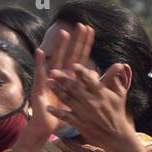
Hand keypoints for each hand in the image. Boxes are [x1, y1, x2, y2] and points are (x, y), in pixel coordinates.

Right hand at [27, 24, 91, 139]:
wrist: (49, 126)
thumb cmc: (66, 114)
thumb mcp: (86, 98)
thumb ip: (100, 83)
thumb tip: (111, 70)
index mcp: (72, 77)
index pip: (80, 57)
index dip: (85, 44)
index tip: (90, 29)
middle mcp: (61, 75)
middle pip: (70, 55)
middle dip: (76, 41)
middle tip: (81, 25)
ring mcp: (50, 79)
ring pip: (56, 60)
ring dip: (60, 47)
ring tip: (64, 33)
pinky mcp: (40, 86)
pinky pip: (39, 73)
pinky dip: (39, 62)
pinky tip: (40, 51)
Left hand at [47, 61, 136, 151]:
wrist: (116, 136)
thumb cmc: (118, 113)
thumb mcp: (120, 95)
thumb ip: (117, 80)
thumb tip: (120, 65)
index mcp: (101, 94)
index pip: (89, 80)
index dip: (81, 72)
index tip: (73, 65)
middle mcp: (92, 102)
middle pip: (74, 88)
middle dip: (63, 78)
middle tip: (53, 71)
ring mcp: (84, 113)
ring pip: (68, 99)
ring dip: (57, 90)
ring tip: (48, 82)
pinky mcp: (80, 123)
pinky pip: (66, 116)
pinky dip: (57, 112)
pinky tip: (48, 107)